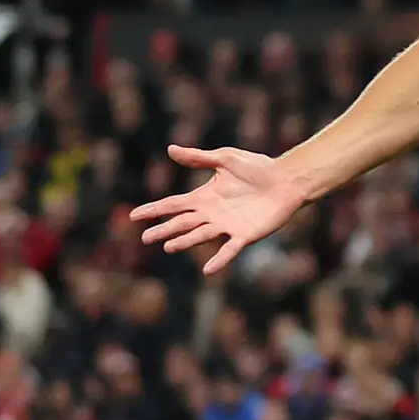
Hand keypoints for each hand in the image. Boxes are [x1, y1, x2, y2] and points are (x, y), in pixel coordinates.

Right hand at [127, 147, 310, 274]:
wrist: (285, 179)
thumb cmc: (257, 167)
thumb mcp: (225, 158)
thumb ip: (199, 157)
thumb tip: (170, 149)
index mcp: (204, 196)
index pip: (173, 204)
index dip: (154, 210)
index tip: (133, 216)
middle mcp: (211, 214)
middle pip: (182, 223)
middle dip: (163, 229)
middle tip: (144, 238)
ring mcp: (227, 225)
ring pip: (200, 235)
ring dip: (185, 241)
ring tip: (168, 247)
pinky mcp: (245, 234)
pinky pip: (229, 249)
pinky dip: (219, 260)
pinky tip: (207, 270)